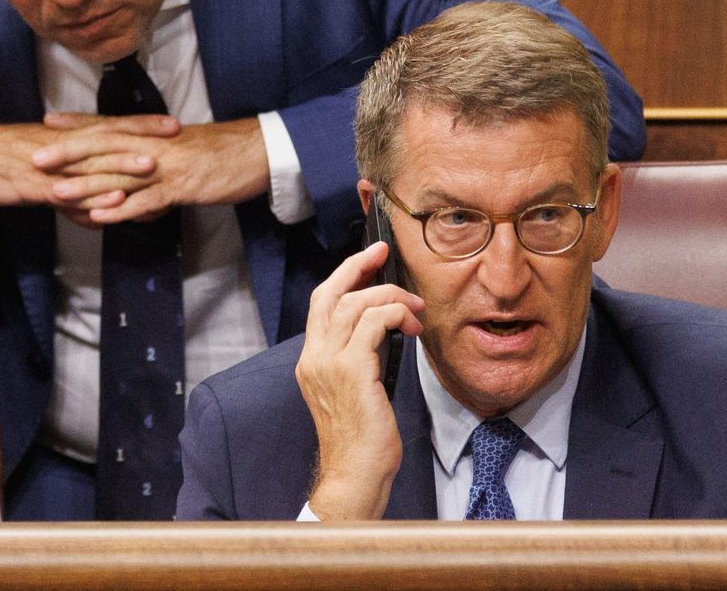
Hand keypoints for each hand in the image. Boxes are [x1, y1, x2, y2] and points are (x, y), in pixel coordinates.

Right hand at [0, 117, 176, 219]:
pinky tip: (109, 200)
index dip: (140, 125)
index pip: (109, 127)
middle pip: (108, 138)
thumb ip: (68, 182)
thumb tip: (93, 200)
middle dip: (142, 136)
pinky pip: (66, 191)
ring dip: (122, 165)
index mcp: (64, 138)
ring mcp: (49, 166)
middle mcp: (61, 147)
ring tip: (153, 167)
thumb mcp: (38, 166)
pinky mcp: (33, 185)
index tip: (172, 123)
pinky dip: (89, 195)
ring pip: (90, 164)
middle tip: (176, 134)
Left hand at [34, 115, 269, 223]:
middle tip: (35, 158)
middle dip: (68, 153)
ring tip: (57, 192)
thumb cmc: (222, 152)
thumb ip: (157, 153)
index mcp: (153, 135)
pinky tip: (101, 218)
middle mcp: (154, 147)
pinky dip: (123, 209)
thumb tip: (138, 163)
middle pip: (105, 147)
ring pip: (119, 175)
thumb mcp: (184, 148)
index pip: (110, 125)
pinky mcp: (181, 188)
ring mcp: (166, 167)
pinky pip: (147, 200)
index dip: (78, 124)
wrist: (257, 152)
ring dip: (86, 185)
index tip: (48, 121)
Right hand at [295, 243, 423, 520]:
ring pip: (356, 304)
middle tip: (383, 253)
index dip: (344, 275)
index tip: (369, 258)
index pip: (321, 303)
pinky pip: (375, 322)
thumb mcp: (353, 390)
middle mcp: (313, 357)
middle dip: (358, 266)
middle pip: (331, 293)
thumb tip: (384, 326)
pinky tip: (412, 327)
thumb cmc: (362, 439)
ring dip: (390, 297)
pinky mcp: (351, 370)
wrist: (356, 473)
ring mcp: (329, 363)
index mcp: (311, 361)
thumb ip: (358, 358)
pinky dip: (396, 315)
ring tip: (415, 310)